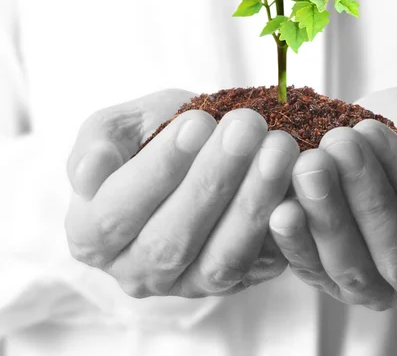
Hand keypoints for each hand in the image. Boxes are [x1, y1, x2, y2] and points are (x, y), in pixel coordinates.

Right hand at [65, 88, 298, 297]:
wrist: (200, 151)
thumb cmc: (155, 136)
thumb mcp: (122, 126)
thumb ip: (98, 143)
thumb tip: (88, 175)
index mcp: (92, 236)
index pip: (116, 214)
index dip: (158, 170)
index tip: (198, 122)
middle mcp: (136, 272)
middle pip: (172, 240)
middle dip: (215, 180)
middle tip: (248, 127)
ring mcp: (188, 284)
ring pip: (221, 259)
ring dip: (253, 202)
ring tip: (279, 148)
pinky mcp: (234, 282)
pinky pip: (260, 265)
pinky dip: (282, 227)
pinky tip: (298, 185)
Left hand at [269, 88, 396, 313]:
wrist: (380, 151)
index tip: (373, 131)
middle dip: (367, 198)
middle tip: (337, 144)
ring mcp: (383, 294)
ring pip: (356, 272)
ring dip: (329, 218)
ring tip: (309, 166)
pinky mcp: (336, 287)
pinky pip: (315, 274)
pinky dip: (296, 244)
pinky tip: (281, 208)